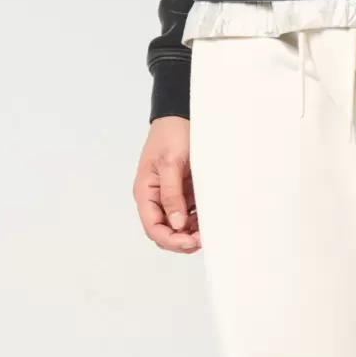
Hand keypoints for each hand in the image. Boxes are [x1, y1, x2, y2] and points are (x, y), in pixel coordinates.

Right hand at [133, 116, 200, 252]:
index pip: (153, 228)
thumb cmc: (171, 134)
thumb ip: (172, 195)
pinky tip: (210, 219)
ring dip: (193, 233)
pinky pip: (190, 216)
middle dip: (183, 240)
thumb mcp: (171, 163)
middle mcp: (155, 199)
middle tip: (205, 237)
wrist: (181, 115)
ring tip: (210, 228)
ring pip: (178, 228)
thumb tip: (176, 224)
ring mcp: (170, 198)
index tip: (192, 241)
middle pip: (165, 233)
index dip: (172, 240)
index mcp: (145, 192)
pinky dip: (199, 221)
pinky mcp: (184, 195)